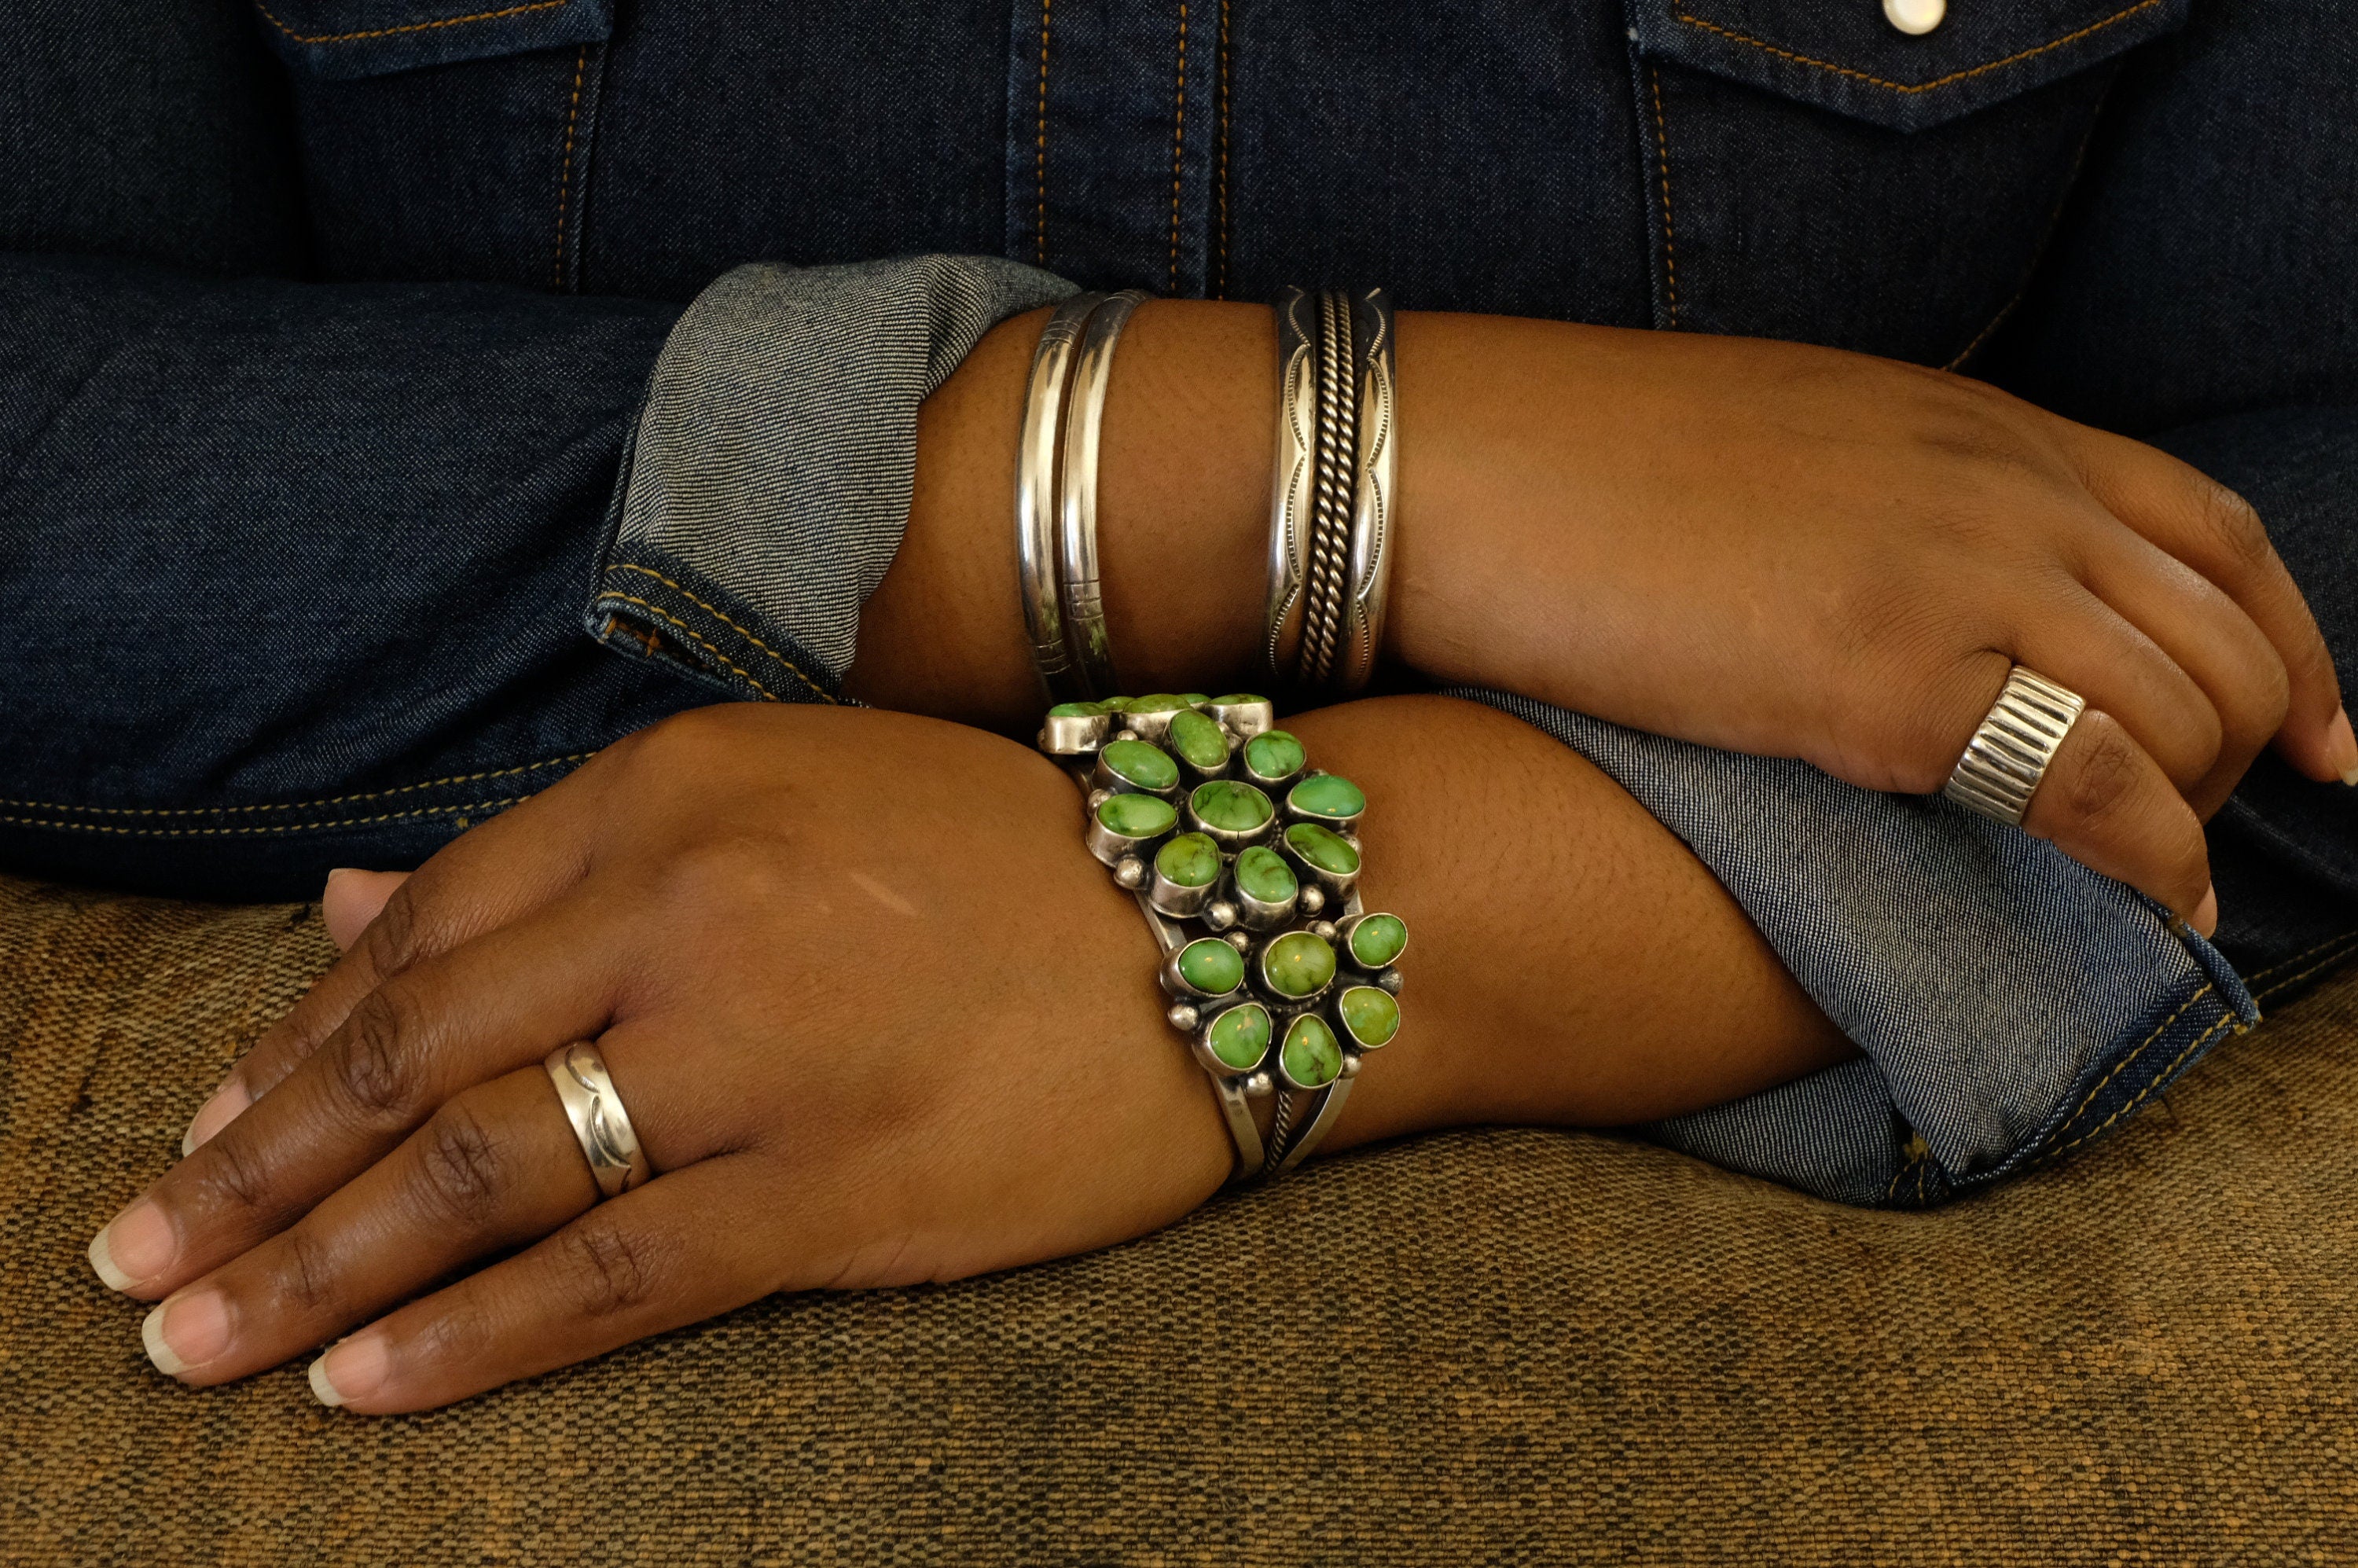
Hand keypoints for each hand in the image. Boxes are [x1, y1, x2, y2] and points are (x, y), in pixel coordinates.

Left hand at [83, 697, 1846, 1410]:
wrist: (1234, 924)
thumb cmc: (1010, 858)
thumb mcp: (781, 800)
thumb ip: (562, 861)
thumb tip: (344, 913)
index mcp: (676, 793)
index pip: (423, 937)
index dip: (293, 1056)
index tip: (218, 1141)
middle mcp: (696, 906)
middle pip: (414, 1059)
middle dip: (253, 1176)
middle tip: (136, 1262)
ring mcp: (764, 1052)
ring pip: (481, 1176)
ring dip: (314, 1272)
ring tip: (194, 1342)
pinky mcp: (839, 1188)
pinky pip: (610, 1279)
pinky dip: (469, 1342)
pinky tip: (364, 1390)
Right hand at [1391, 315, 2354, 929]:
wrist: (1456, 461)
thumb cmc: (1583, 461)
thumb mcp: (1788, 445)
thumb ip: (1901, 500)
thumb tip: (1935, 596)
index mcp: (1973, 423)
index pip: (2209, 527)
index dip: (2293, 639)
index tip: (2319, 732)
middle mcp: (1998, 488)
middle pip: (2223, 632)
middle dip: (2248, 749)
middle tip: (2197, 830)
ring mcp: (1952, 577)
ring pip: (2185, 713)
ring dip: (2200, 813)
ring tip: (2156, 880)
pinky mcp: (1883, 682)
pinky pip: (2095, 786)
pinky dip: (2154, 859)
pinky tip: (2152, 907)